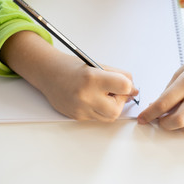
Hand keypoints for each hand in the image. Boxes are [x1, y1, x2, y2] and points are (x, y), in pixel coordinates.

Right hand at [1, 31, 137, 121]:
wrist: (48, 74)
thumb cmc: (73, 67)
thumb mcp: (98, 65)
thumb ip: (119, 76)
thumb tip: (134, 91)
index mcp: (92, 78)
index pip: (124, 86)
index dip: (128, 86)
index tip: (124, 84)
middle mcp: (85, 96)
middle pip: (117, 109)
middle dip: (119, 102)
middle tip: (113, 92)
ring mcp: (80, 109)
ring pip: (109, 117)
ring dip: (110, 107)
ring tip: (101, 95)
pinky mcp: (77, 117)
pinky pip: (97, 118)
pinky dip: (99, 110)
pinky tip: (91, 99)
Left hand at [138, 19, 183, 133]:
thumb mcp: (182, 70)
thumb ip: (170, 89)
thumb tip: (157, 107)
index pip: (163, 103)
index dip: (149, 114)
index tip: (142, 119)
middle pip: (179, 120)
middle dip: (165, 125)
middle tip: (161, 121)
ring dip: (183, 129)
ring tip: (179, 122)